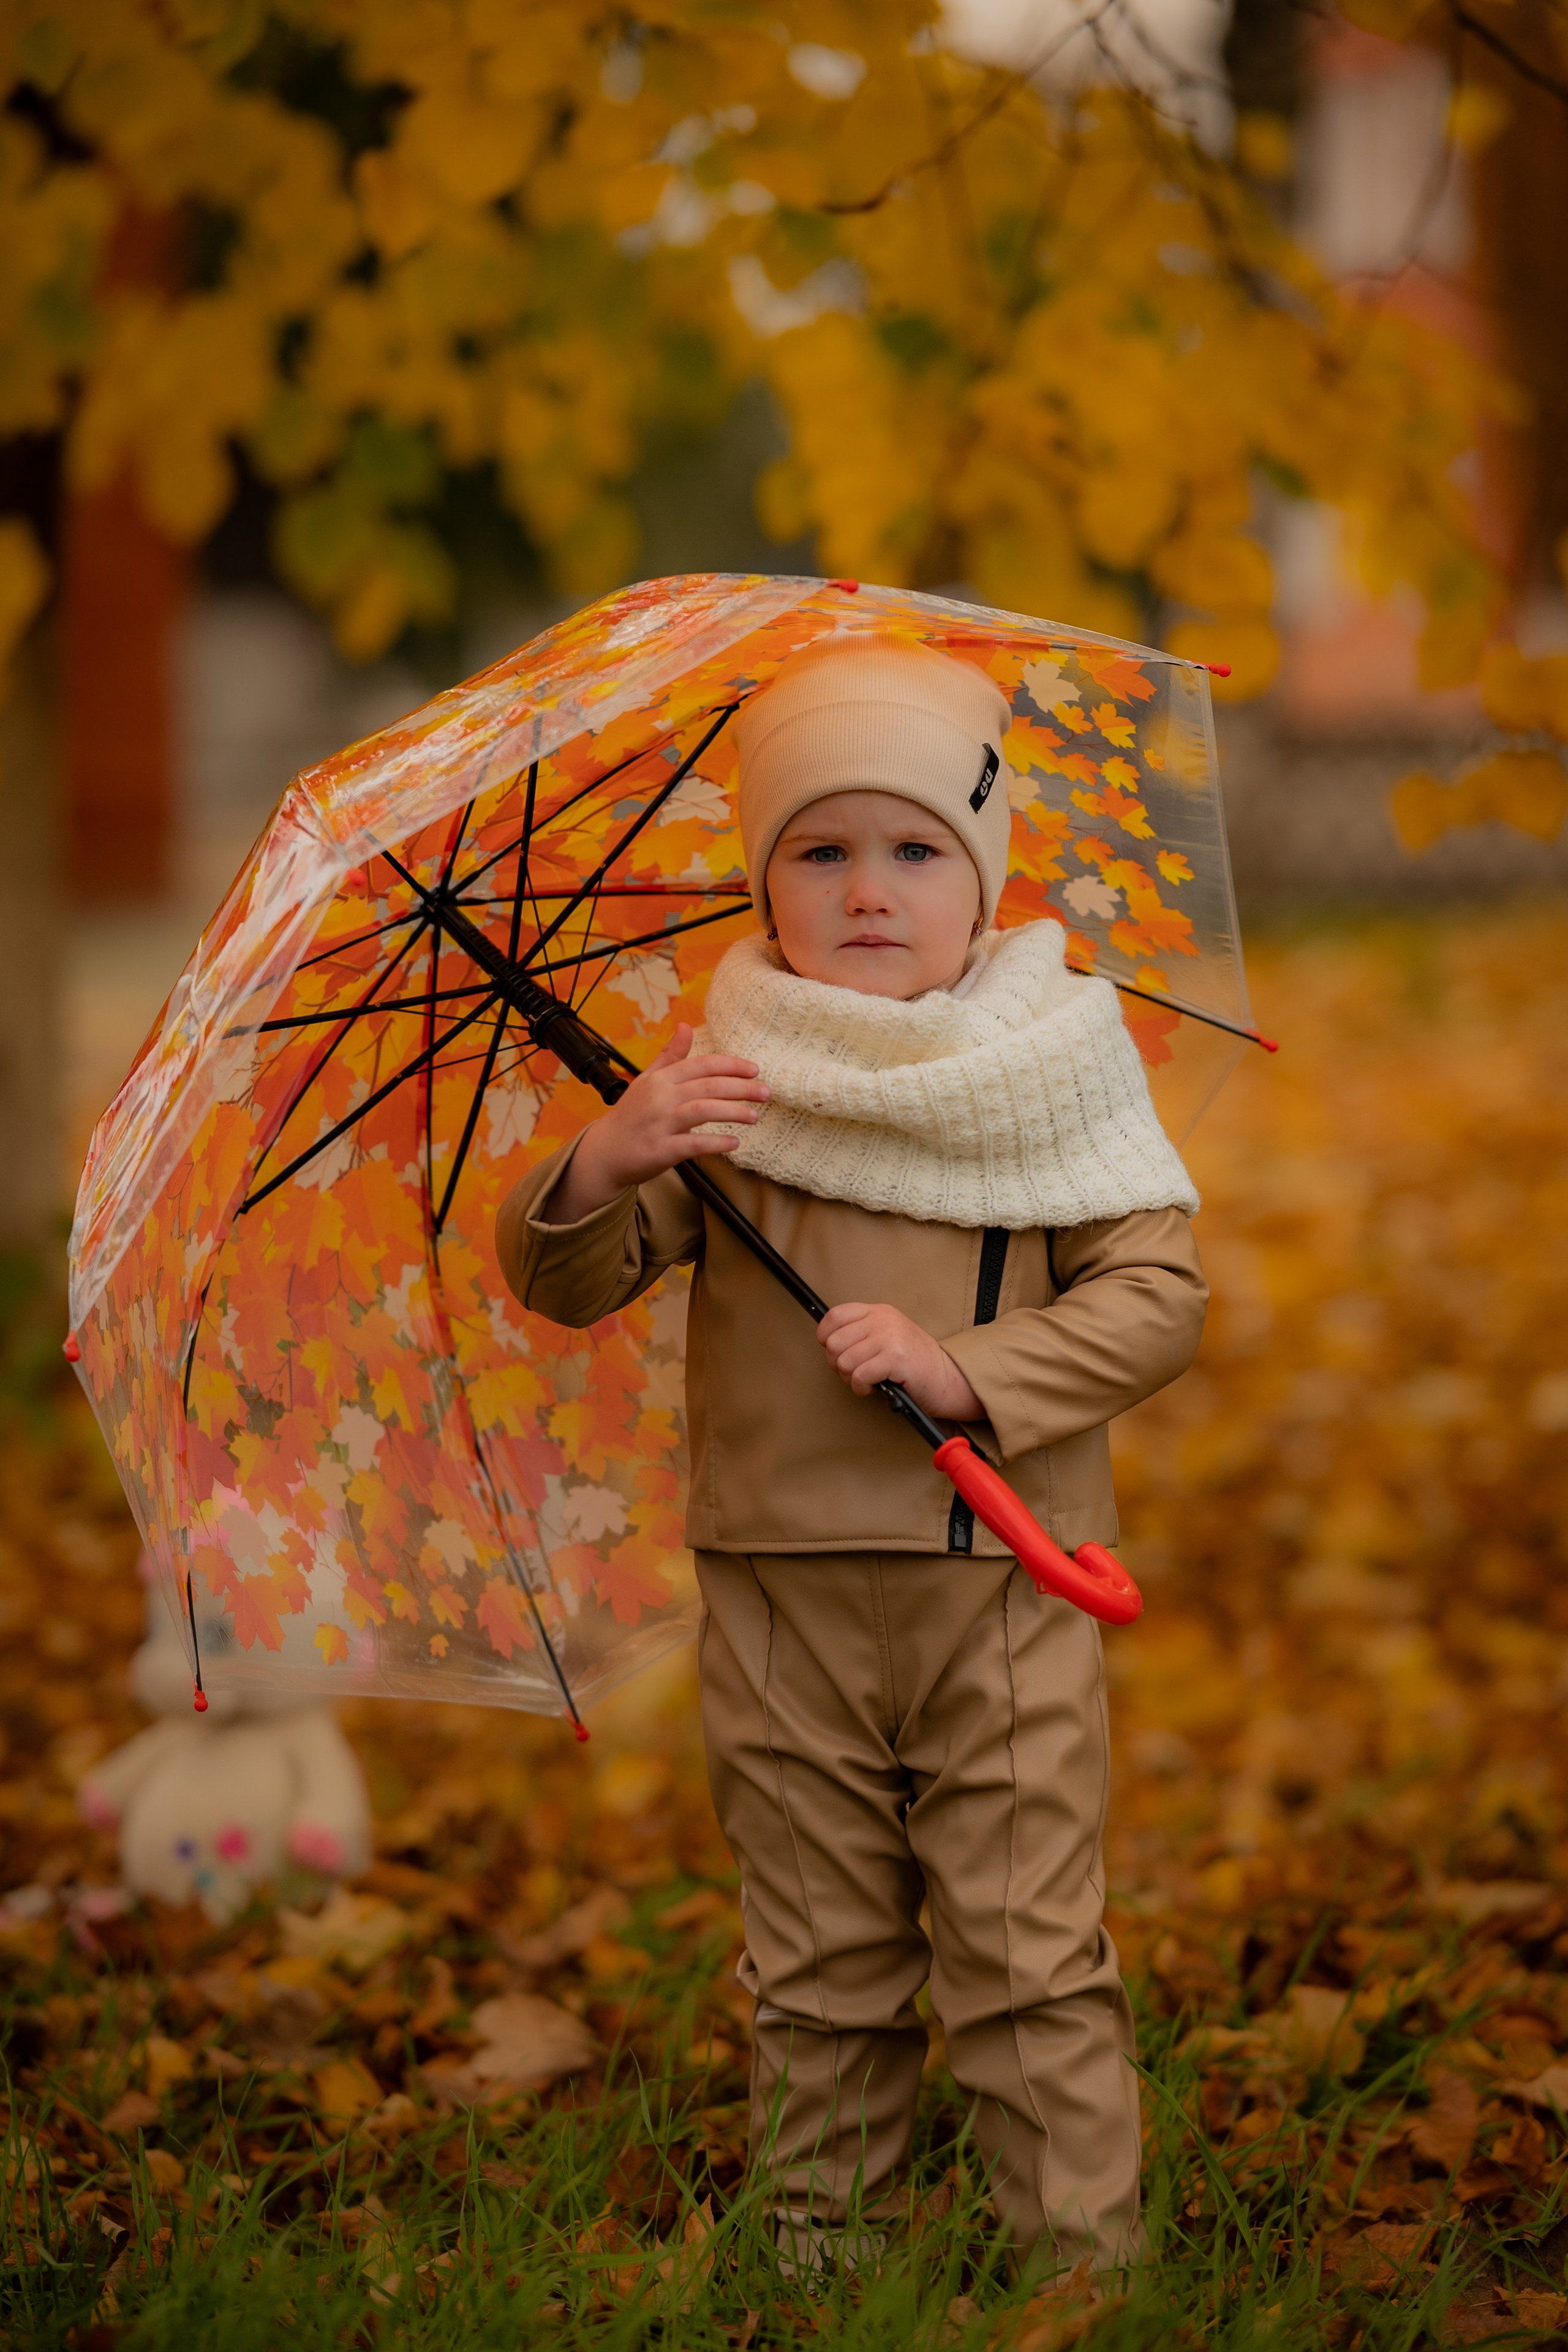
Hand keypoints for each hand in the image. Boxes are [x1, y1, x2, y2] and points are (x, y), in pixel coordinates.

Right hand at [547, 1023, 769, 1222]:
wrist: (604, 1153)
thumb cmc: (631, 1115)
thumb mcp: (647, 1080)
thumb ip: (670, 1055)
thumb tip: (685, 1026)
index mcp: (660, 1079)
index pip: (702, 1065)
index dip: (732, 1066)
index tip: (755, 1070)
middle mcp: (661, 1098)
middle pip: (708, 1086)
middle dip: (741, 1087)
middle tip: (766, 1093)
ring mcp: (660, 1124)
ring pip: (703, 1110)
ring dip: (733, 1112)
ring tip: (754, 1116)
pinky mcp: (661, 1150)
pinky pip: (694, 1144)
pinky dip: (717, 1143)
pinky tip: (734, 1143)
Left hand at [818, 1301, 983, 1420]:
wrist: (945, 1377)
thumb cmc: (912, 1362)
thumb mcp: (887, 1335)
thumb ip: (861, 1333)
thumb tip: (827, 1342)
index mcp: (878, 1312)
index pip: (835, 1315)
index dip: (825, 1336)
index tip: (831, 1350)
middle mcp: (883, 1320)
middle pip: (835, 1342)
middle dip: (837, 1364)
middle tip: (853, 1371)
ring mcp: (889, 1338)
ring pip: (844, 1361)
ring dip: (850, 1378)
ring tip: (866, 1381)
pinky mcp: (895, 1358)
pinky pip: (859, 1376)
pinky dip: (861, 1388)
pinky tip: (873, 1388)